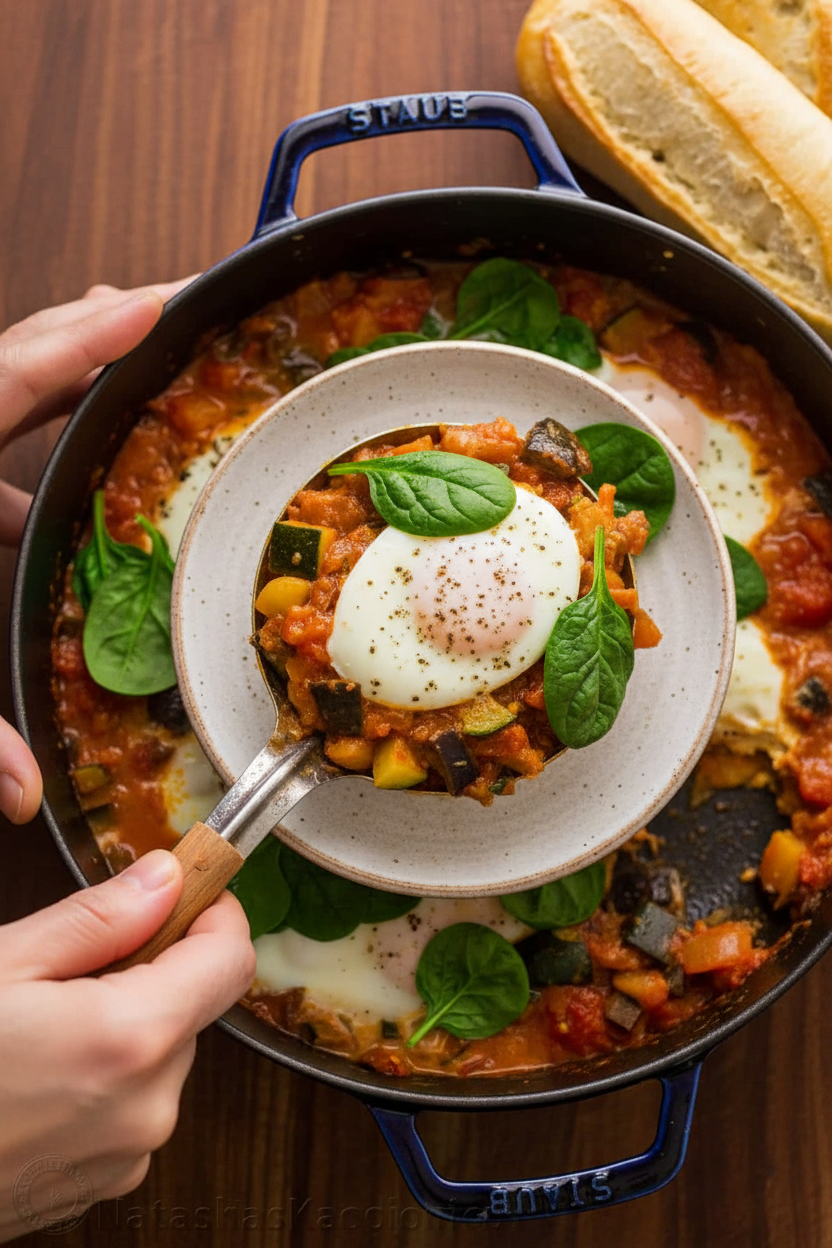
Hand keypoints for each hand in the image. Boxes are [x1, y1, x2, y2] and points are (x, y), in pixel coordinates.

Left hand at [0, 279, 192, 822]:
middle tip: (157, 320)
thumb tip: (23, 796)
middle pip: (13, 360)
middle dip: (87, 337)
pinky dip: (2, 472)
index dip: (92, 342)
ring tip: (117, 401)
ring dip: (53, 396)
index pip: (17, 376)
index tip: (155, 306)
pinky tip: (21, 514)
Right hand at [0, 849, 255, 1240]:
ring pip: (160, 1057)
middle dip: (149, 973)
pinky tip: (37, 1073)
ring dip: (123, 1028)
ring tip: (40, 1026)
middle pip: (191, 1007)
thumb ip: (98, 919)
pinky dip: (102, 1079)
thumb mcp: (2, 964)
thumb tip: (164, 880)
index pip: (230, 960)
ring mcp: (125, 1156)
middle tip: (74, 965)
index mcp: (129, 1040)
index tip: (190, 892)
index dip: (214, 914)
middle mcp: (146, 1109)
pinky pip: (130, 1106)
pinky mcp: (100, 1185)